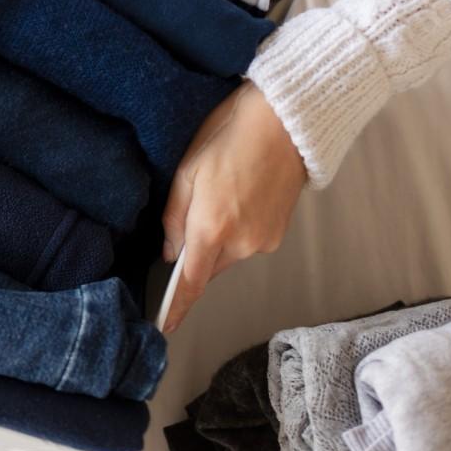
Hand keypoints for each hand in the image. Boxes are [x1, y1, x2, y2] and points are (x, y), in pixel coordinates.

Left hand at [161, 83, 304, 332]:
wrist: (284, 124)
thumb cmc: (229, 137)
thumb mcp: (187, 171)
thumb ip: (174, 217)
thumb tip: (171, 252)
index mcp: (211, 228)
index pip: (190, 282)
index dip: (177, 307)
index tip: (166, 326)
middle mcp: (240, 243)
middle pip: (209, 267)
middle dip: (196, 253)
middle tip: (194, 213)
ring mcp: (263, 241)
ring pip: (229, 255)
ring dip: (218, 239)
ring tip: (221, 196)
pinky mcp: (278, 234)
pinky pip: (248, 244)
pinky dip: (238, 231)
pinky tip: (238, 199)